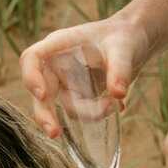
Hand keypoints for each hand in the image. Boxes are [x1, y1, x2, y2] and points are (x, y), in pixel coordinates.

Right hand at [20, 16, 150, 136]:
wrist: (136, 41)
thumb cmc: (125, 35)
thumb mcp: (124, 48)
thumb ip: (120, 69)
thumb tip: (119, 94)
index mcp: (60, 45)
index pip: (32, 58)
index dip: (31, 76)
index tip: (43, 94)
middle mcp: (58, 65)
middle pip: (40, 91)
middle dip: (45, 114)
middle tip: (55, 133)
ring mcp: (67, 81)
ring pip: (64, 106)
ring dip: (88, 113)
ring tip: (113, 106)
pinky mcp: (79, 94)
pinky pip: (81, 111)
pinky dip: (97, 114)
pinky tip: (117, 106)